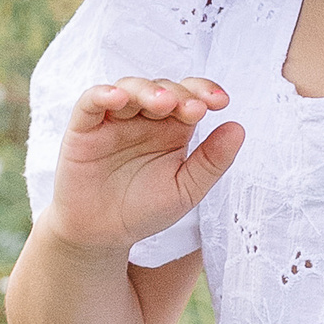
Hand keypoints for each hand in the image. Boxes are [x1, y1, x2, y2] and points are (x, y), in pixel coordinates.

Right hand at [42, 75, 243, 255]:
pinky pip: (91, 102)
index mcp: (171, 128)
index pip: (190, 96)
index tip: (221, 102)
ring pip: (130, 88)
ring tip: (163, 102)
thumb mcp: (185, 190)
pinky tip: (117, 97)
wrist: (101, 235)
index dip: (204, 91)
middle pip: (163, 88)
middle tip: (193, 109)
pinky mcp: (84, 127)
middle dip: (180, 94)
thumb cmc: (143, 210)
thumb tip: (238, 128)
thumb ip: (211, 161)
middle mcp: (144, 118)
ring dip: (147, 90)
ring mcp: (114, 119)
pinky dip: (103, 94)